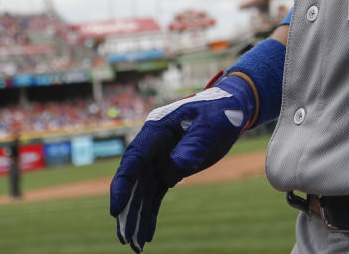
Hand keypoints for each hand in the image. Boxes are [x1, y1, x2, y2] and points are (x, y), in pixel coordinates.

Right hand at [109, 76, 254, 251]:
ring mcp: (160, 158)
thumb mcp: (210, 127)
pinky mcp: (170, 169)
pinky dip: (150, 213)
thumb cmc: (220, 112)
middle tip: (124, 238)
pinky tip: (146, 234)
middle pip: (133, 181)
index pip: (133, 160)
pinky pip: (155, 194)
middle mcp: (153, 146)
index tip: (115, 209)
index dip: (122, 186)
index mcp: (157, 130)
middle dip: (127, 210)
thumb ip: (192, 147)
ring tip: (135, 246)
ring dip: (137, 217)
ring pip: (143, 191)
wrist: (233, 108)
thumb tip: (174, 171)